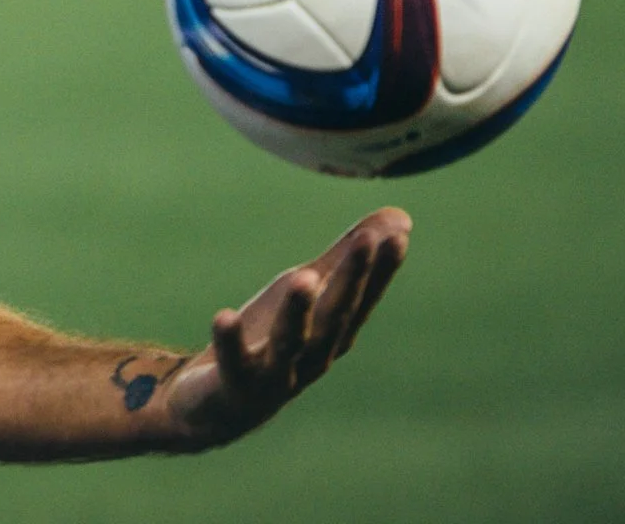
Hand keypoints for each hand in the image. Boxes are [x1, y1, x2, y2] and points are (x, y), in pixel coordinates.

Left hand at [160, 207, 411, 448]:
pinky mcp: (236, 385)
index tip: (397, 237)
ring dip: (298, 311)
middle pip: (334, 317)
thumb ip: (345, 258)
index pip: (361, 299)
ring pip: (291, 342)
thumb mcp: (309, 292)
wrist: (222, 406)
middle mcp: (312, 356)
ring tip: (302, 276)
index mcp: (332, 333)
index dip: (380, 271)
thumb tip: (403, 218)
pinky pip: (234, 363)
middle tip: (365, 242)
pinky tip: (223, 316)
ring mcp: (276, 375)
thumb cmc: (273, 340)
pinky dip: (231, 341)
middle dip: (350, 280)